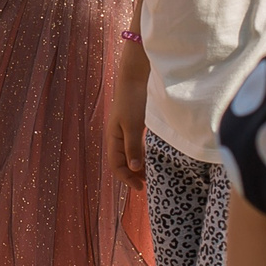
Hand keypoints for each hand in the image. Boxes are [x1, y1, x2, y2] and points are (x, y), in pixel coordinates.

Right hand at [113, 40, 148, 179]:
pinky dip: (142, 154)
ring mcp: (125, 130)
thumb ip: (133, 147)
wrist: (135, 77)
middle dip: (133, 175)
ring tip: (150, 174)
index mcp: (113, 138)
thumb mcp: (133, 125)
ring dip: (138, 166)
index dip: (126, 178)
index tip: (140, 188)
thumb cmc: (133, 100)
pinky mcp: (134, 124)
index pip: (116, 165)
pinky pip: (136, 145)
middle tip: (147, 184)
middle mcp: (117, 136)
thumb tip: (134, 169)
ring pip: (130, 154)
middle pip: (122, 162)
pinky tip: (152, 157)